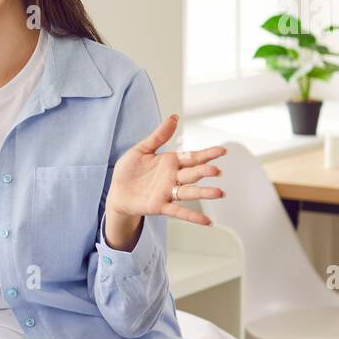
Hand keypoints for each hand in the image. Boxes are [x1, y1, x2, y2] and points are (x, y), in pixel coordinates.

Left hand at [104, 113, 224, 227]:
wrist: (116, 191)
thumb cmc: (129, 171)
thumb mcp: (141, 149)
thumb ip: (159, 135)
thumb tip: (174, 117)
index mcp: (170, 162)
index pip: (192, 157)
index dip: (207, 154)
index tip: (222, 151)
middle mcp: (173, 177)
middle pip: (193, 174)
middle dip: (205, 171)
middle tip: (216, 171)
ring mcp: (168, 192)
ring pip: (190, 192)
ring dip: (204, 193)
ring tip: (219, 193)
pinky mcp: (160, 206)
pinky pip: (179, 211)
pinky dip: (193, 216)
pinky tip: (207, 222)